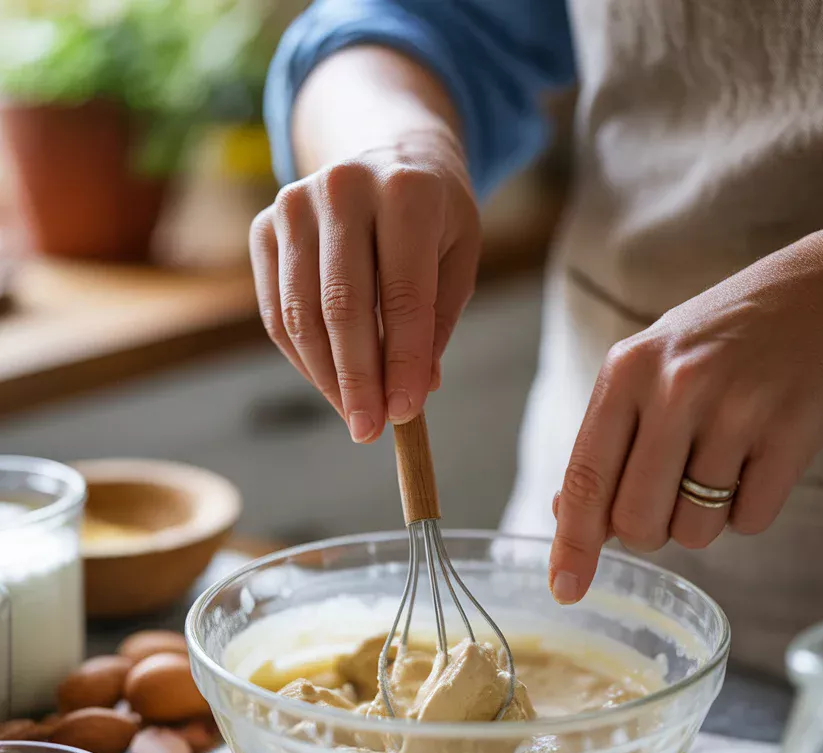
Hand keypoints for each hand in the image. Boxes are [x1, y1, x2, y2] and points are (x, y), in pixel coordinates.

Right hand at [250, 138, 480, 442]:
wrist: (387, 153)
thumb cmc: (432, 217)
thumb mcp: (458, 258)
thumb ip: (435, 322)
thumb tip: (413, 391)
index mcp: (406, 191)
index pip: (403, 295)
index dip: (403, 362)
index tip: (404, 414)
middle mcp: (343, 188)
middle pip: (343, 307)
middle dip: (358, 379)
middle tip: (370, 430)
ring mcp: (293, 204)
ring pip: (302, 314)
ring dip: (327, 377)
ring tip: (354, 415)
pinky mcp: (264, 226)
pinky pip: (277, 311)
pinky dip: (303, 358)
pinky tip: (330, 384)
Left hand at [549, 250, 822, 603]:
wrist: (810, 301)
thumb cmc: (710, 349)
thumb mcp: (641, 375)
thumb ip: (603, 445)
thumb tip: (563, 516)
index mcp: (627, 373)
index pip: (587, 479)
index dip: (573, 544)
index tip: (564, 589)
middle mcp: (677, 388)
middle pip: (638, 522)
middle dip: (647, 531)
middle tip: (667, 494)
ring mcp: (736, 410)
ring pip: (695, 532)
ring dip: (701, 520)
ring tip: (717, 463)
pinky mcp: (790, 435)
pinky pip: (749, 522)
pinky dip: (748, 509)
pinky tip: (754, 459)